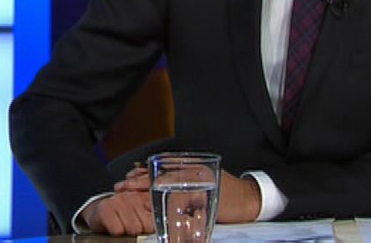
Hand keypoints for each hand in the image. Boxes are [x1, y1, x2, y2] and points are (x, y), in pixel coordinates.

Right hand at [82, 192, 153, 234]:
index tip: (150, 228)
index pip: (158, 213)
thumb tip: (162, 225)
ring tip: (124, 226)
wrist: (98, 210)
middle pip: (147, 225)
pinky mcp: (106, 210)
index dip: (155, 224)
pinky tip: (115, 227)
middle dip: (141, 230)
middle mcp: (134, 196)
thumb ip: (153, 215)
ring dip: (128, 232)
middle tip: (133, 226)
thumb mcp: (140, 211)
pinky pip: (118, 230)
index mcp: (145, 196)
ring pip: (134, 229)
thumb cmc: (122, 213)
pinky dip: (117, 233)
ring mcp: (119, 201)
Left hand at [116, 164, 258, 222]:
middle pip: (161, 174)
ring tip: (128, 192)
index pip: (164, 167)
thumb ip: (189, 179)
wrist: (249, 198)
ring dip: (144, 188)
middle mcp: (194, 172)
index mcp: (194, 167)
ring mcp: (197, 185)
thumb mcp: (207, 180)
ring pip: (164, 184)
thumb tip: (165, 183)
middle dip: (139, 180)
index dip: (144, 172)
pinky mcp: (200, 198)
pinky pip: (176, 199)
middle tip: (121, 186)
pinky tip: (147, 204)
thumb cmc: (229, 191)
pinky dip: (161, 201)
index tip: (128, 176)